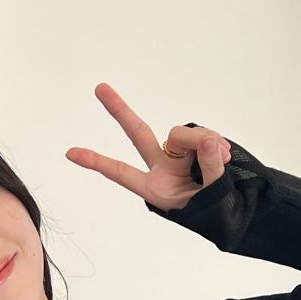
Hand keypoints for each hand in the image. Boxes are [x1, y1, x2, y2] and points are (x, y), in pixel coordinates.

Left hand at [65, 83, 231, 211]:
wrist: (231, 211)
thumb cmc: (214, 211)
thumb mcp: (210, 197)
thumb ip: (210, 168)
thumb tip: (209, 140)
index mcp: (154, 187)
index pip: (121, 172)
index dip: (97, 162)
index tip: (69, 153)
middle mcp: (161, 166)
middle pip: (139, 133)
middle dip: (120, 111)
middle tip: (99, 88)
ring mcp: (178, 153)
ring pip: (184, 133)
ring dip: (206, 142)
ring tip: (224, 160)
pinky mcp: (196, 144)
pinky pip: (203, 134)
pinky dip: (216, 142)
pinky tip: (225, 153)